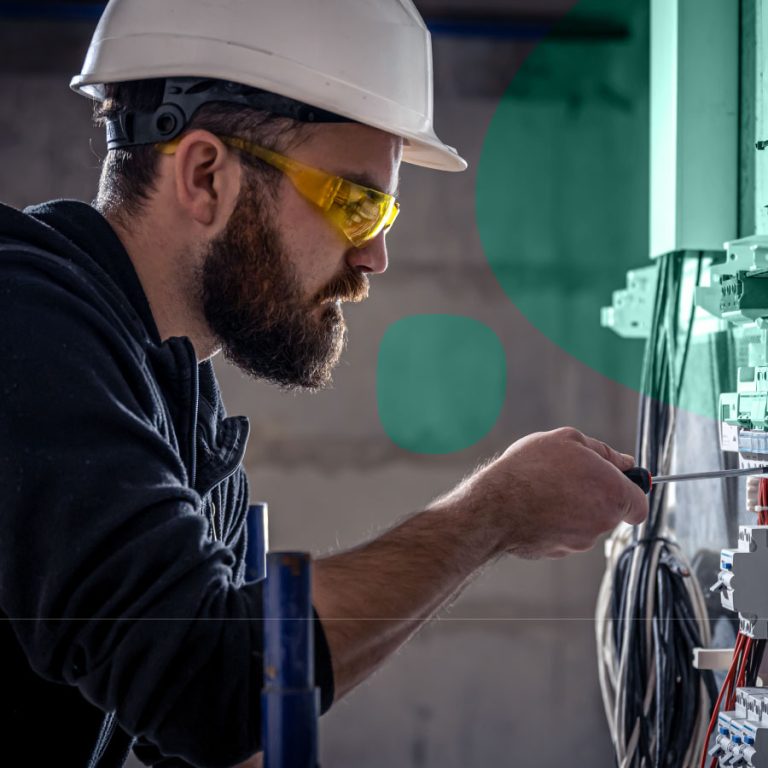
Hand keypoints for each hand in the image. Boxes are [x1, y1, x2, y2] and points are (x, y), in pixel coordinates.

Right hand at [446, 427, 647, 558]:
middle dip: (594, 496)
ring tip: (544, 489)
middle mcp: (602, 523)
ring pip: (584, 524)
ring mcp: (579, 541)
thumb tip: (624, 461)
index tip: (615, 483)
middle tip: (567, 476)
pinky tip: (534, 507)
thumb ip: (603, 451)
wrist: (496, 506)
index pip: (640, 504)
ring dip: (572, 508)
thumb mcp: (568, 440)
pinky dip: (553, 523)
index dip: (630, 492)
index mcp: (613, 494)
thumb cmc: (531, 469)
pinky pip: (562, 535)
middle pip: (610, 512)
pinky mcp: (557, 552)